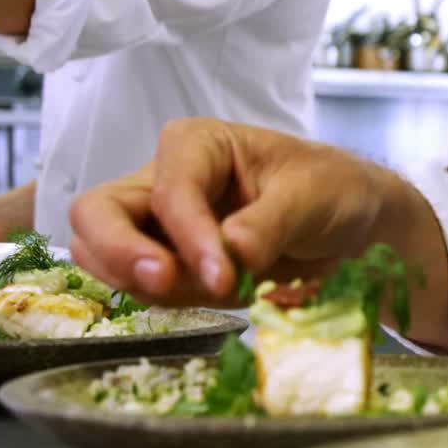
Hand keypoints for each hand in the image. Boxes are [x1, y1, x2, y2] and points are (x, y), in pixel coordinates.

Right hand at [68, 119, 387, 303]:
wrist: (351, 228)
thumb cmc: (331, 191)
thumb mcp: (312, 197)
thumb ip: (269, 223)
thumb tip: (231, 251)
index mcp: (196, 145)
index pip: (169, 191)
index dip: (188, 235)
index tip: (224, 275)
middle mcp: (163, 181)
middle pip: (96, 214)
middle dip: (120, 253)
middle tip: (163, 284)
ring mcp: (157, 227)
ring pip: (103, 257)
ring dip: (149, 285)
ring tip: (219, 291)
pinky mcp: (168, 265)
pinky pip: (140, 290)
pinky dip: (172, 302)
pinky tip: (226, 294)